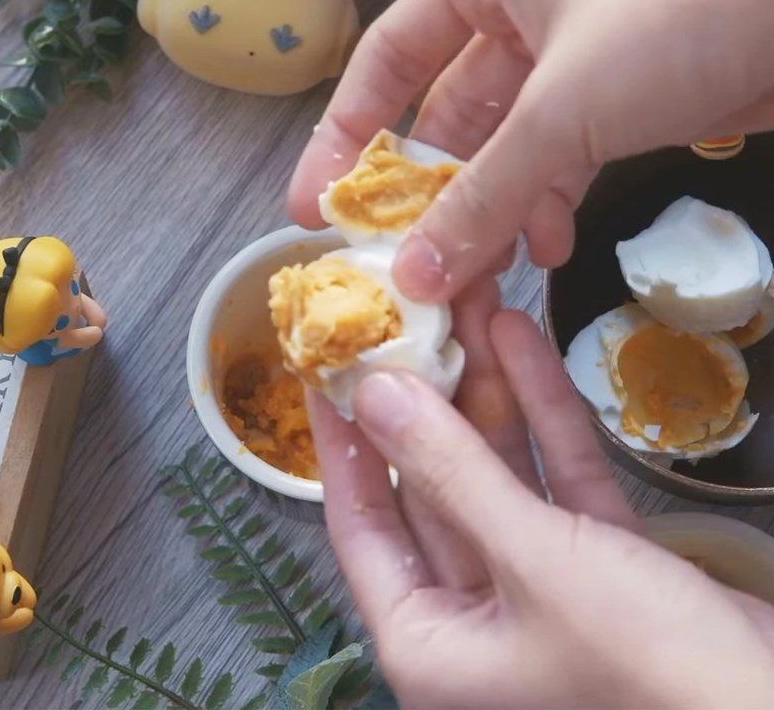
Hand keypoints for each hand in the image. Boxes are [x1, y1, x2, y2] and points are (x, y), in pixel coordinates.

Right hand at [290, 0, 773, 301]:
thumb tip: (413, 275)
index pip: (387, 61)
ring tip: (478, 277)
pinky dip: (548, 203)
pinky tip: (548, 247)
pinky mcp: (624, 93)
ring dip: (491, 213)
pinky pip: (562, 156)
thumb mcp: (562, 110)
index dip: (346, 137)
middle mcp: (523, 7)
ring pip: (507, 147)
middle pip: (450, 117)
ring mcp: (576, 53)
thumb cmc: (679, 11)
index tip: (317, 207)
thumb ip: (480, 199)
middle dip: (431, 198)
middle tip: (404, 268)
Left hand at [308, 290, 773, 708]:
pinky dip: (541, 414)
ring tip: (471, 308)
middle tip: (414, 320)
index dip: (343, 442)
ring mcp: (535, 586)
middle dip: (429, 398)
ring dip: (486, 392)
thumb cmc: (639, 661)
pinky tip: (520, 343)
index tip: (330, 370)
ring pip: (496, 473)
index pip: (359, 522)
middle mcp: (471, 616)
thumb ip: (451, 472)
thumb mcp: (531, 557)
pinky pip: (553, 478)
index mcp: (427, 639)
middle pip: (432, 485)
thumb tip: (374, 394)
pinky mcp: (595, 563)